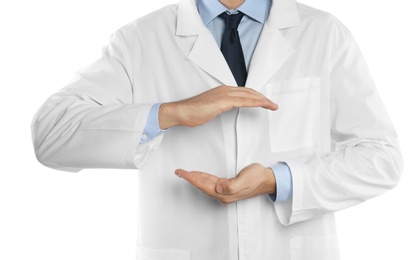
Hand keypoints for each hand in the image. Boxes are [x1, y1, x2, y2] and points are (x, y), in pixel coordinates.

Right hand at [159, 86, 277, 128]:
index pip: (244, 92)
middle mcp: (225, 90)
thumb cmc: (192, 112)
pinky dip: (254, 102)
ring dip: (262, 100)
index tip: (265, 102)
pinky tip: (262, 105)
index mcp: (222, 91)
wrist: (181, 112)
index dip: (256, 96)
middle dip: (263, 98)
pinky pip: (243, 101)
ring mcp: (224, 94)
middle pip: (249, 92)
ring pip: (248, 95)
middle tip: (273, 105)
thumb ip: (219, 106)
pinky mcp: (222, 101)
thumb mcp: (210, 108)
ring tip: (272, 106)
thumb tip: (224, 108)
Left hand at [175, 163, 275, 204]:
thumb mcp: (245, 180)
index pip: (203, 185)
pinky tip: (199, 175)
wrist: (267, 179)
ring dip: (194, 178)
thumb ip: (231, 185)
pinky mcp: (227, 186)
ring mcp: (225, 191)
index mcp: (225, 194)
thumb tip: (218, 187)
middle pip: (201, 185)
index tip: (181, 173)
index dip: (191, 178)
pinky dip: (203, 177)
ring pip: (205, 183)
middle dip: (189, 178)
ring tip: (184, 173)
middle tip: (178, 171)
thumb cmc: (257, 178)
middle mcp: (223, 194)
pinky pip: (211, 182)